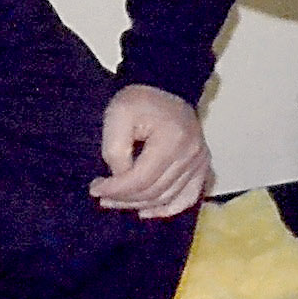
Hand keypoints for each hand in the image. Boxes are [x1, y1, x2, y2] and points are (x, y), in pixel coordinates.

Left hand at [89, 85, 211, 218]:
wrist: (165, 87)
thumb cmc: (139, 100)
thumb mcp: (117, 115)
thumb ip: (116, 150)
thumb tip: (120, 179)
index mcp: (172, 139)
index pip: (141, 179)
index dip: (116, 189)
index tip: (95, 188)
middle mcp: (192, 154)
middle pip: (154, 192)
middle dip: (124, 199)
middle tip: (102, 197)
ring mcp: (200, 161)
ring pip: (167, 198)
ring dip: (140, 205)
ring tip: (118, 201)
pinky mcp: (202, 165)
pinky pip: (188, 197)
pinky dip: (169, 209)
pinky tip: (147, 212)